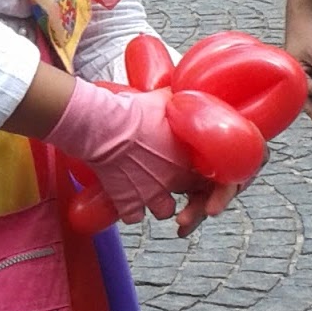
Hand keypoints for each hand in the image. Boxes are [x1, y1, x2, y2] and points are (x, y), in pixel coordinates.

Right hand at [48, 82, 196, 224]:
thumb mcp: (164, 99)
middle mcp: (173, 180)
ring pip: (164, 211)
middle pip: (188, 195)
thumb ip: (181, 100)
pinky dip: (129, 211)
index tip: (194, 170)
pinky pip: (133, 217)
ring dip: (157, 204)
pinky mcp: (127, 202)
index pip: (208, 176)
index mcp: (186, 158)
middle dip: (181, 189)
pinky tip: (126, 201)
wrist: (103, 126)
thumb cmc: (132, 111)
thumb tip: (187, 92)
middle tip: (171, 181)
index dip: (200, 173)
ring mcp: (150, 194)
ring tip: (149, 193)